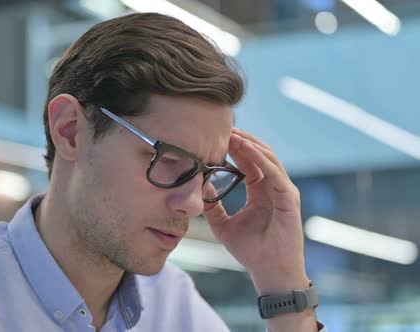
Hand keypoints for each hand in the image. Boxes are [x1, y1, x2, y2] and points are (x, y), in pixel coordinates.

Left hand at [203, 128, 308, 293]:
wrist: (269, 272)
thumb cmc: (251, 251)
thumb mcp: (223, 225)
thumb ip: (213, 206)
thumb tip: (199, 188)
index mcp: (259, 191)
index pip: (247, 162)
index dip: (233, 148)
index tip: (215, 136)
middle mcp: (273, 187)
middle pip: (258, 155)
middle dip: (241, 140)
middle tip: (221, 127)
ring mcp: (283, 191)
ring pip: (268, 158)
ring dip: (249, 144)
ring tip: (232, 132)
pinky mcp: (289, 198)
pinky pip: (274, 173)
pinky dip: (260, 158)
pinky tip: (245, 148)